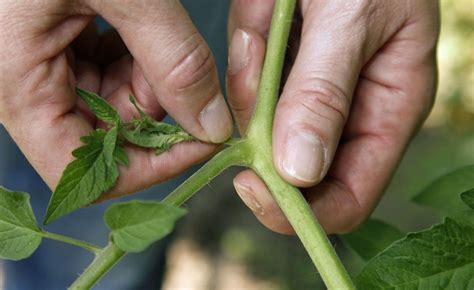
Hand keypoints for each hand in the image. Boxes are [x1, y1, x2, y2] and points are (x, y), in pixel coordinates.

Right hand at [0, 1, 231, 198]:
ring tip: (153, 32)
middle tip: (182, 70)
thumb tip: (211, 126)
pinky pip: (107, 74)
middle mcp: (22, 82)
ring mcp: (41, 64)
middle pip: (102, 138)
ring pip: (110, 106)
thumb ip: (174, 61)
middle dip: (154, 111)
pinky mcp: (60, 44)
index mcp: (15, 80)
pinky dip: (138, 61)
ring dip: (150, 82)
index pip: (76, 170)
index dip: (143, 168)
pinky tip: (142, 28)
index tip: (199, 142)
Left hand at [227, 0, 438, 233]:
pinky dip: (244, 57)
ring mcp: (313, 93)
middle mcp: (350, 112)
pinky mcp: (284, 71)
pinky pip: (250, 86)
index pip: (348, 197)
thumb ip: (325, 94)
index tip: (250, 183)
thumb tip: (300, 173)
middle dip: (263, 136)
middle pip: (298, 171)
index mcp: (388, 110)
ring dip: (252, 83)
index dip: (300, 207)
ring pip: (264, 127)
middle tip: (255, 68)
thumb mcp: (353, 17)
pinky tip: (260, 16)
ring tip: (265, 20)